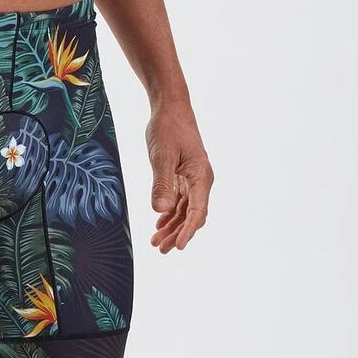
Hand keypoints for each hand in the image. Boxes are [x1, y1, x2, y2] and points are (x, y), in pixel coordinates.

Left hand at [146, 102, 213, 252]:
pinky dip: (169, 213)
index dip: (187, 231)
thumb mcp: (162, 156)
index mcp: (200, 177)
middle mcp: (200, 181)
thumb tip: (160, 211)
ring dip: (171, 226)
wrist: (170, 108)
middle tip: (161, 250)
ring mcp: (192, 179)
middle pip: (191, 215)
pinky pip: (178, 200)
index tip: (179, 247)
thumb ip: (161, 183)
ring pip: (184, 210)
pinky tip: (159, 224)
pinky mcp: (182, 175)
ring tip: (157, 242)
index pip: (197, 212)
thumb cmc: (168, 128)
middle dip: (177, 234)